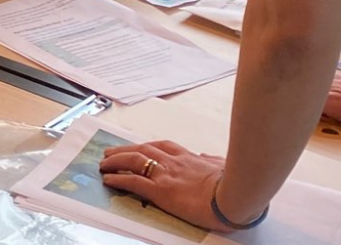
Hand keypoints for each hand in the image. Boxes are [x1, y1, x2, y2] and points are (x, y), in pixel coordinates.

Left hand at [98, 141, 234, 231]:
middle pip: (143, 150)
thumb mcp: (224, 167)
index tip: (137, 147)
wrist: (236, 195)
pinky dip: (119, 179)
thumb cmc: (236, 183)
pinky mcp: (162, 192)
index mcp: (189, 158)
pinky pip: (134, 183)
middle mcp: (174, 162)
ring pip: (134, 161)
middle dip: (124, 150)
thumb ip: (214, 161)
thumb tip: (208, 157)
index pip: (163, 146)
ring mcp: (166, 175)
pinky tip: (108, 179)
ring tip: (104, 163)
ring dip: (116, 161)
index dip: (147, 146)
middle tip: (110, 152)